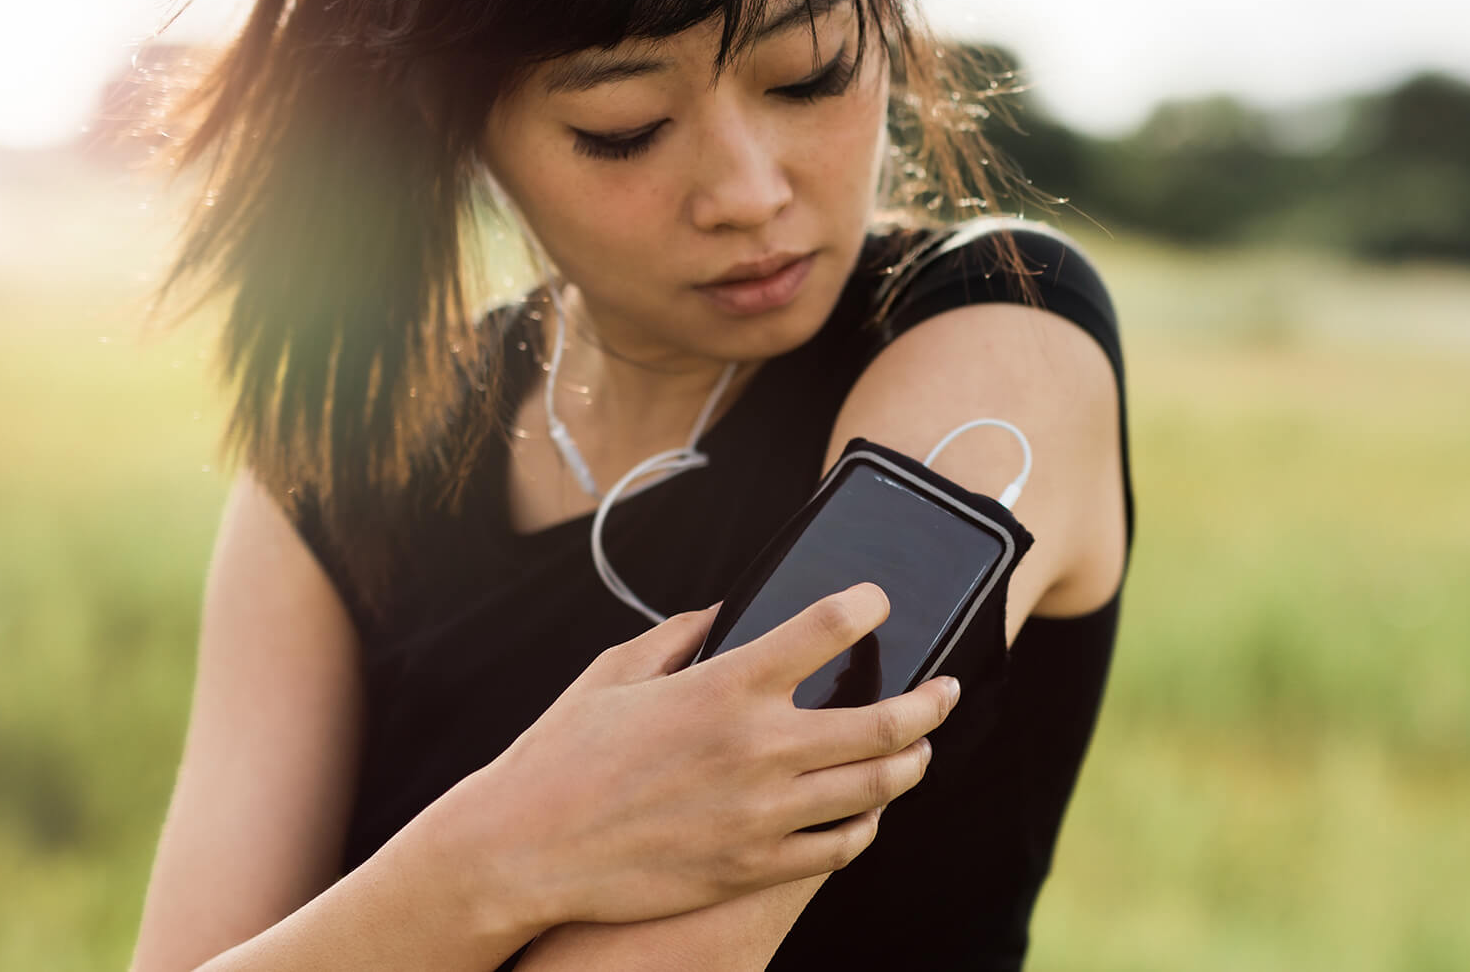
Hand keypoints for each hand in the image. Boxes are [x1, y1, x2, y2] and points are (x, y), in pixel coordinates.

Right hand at [456, 582, 959, 929]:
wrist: (524, 850)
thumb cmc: (561, 755)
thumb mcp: (613, 672)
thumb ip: (678, 635)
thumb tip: (725, 611)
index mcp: (723, 686)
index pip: (825, 628)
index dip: (865, 606)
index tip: (877, 602)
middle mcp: (756, 748)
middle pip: (881, 720)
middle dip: (929, 702)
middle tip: (945, 691)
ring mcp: (762, 814)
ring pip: (875, 787)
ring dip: (910, 763)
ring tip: (919, 750)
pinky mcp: (753, 867)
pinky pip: (838, 848)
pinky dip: (866, 826)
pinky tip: (868, 812)